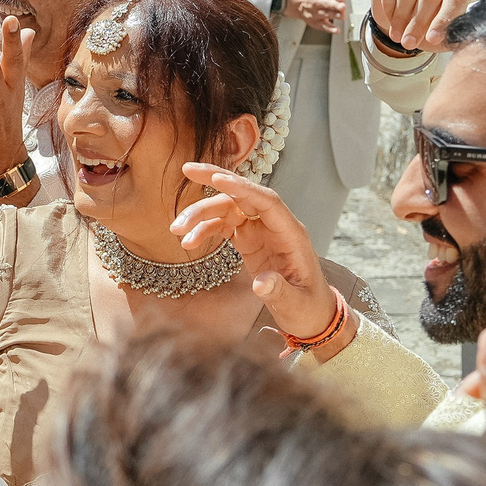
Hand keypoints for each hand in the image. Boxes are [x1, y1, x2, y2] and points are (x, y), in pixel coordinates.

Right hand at [174, 165, 342, 345]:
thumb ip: (279, 292)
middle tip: (187, 171)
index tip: (217, 177)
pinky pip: (223, 226)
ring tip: (176, 231)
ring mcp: (260, 231)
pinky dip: (204, 230)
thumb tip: (260, 282)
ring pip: (228, 210)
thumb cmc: (307, 308)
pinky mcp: (249, 241)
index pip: (267, 201)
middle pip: (243, 196)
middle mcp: (275, 226)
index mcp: (291, 234)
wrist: (309, 315)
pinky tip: (188, 241)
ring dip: (201, 215)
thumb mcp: (296, 304)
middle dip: (215, 181)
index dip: (242, 187)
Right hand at [366, 0, 471, 51]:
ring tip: (397, 35)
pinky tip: (389, 16)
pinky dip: (388, 5)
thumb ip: (450, 34)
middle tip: (409, 43)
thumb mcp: (444, 34)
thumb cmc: (429, 23)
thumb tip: (448, 39)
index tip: (432, 40)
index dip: (443, 21)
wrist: (404, 13)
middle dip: (417, 24)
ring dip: (400, 17)